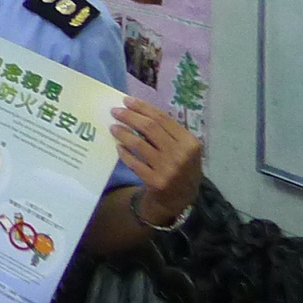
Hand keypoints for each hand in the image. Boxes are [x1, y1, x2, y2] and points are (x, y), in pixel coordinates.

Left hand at [112, 98, 202, 223]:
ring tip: (113, 127)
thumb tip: (138, 112)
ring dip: (123, 133)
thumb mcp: (183, 150)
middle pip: (150, 128)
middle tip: (114, 111)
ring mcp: (168, 169)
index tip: (126, 101)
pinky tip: (118, 147)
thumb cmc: (180, 169)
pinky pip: (134, 163)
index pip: (163, 118)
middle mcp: (181, 154)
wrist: (178, 201)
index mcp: (190, 142)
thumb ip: (168, 134)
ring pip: (139, 144)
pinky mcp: (155, 182)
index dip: (143, 108)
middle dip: (129, 117)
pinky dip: (124, 153)